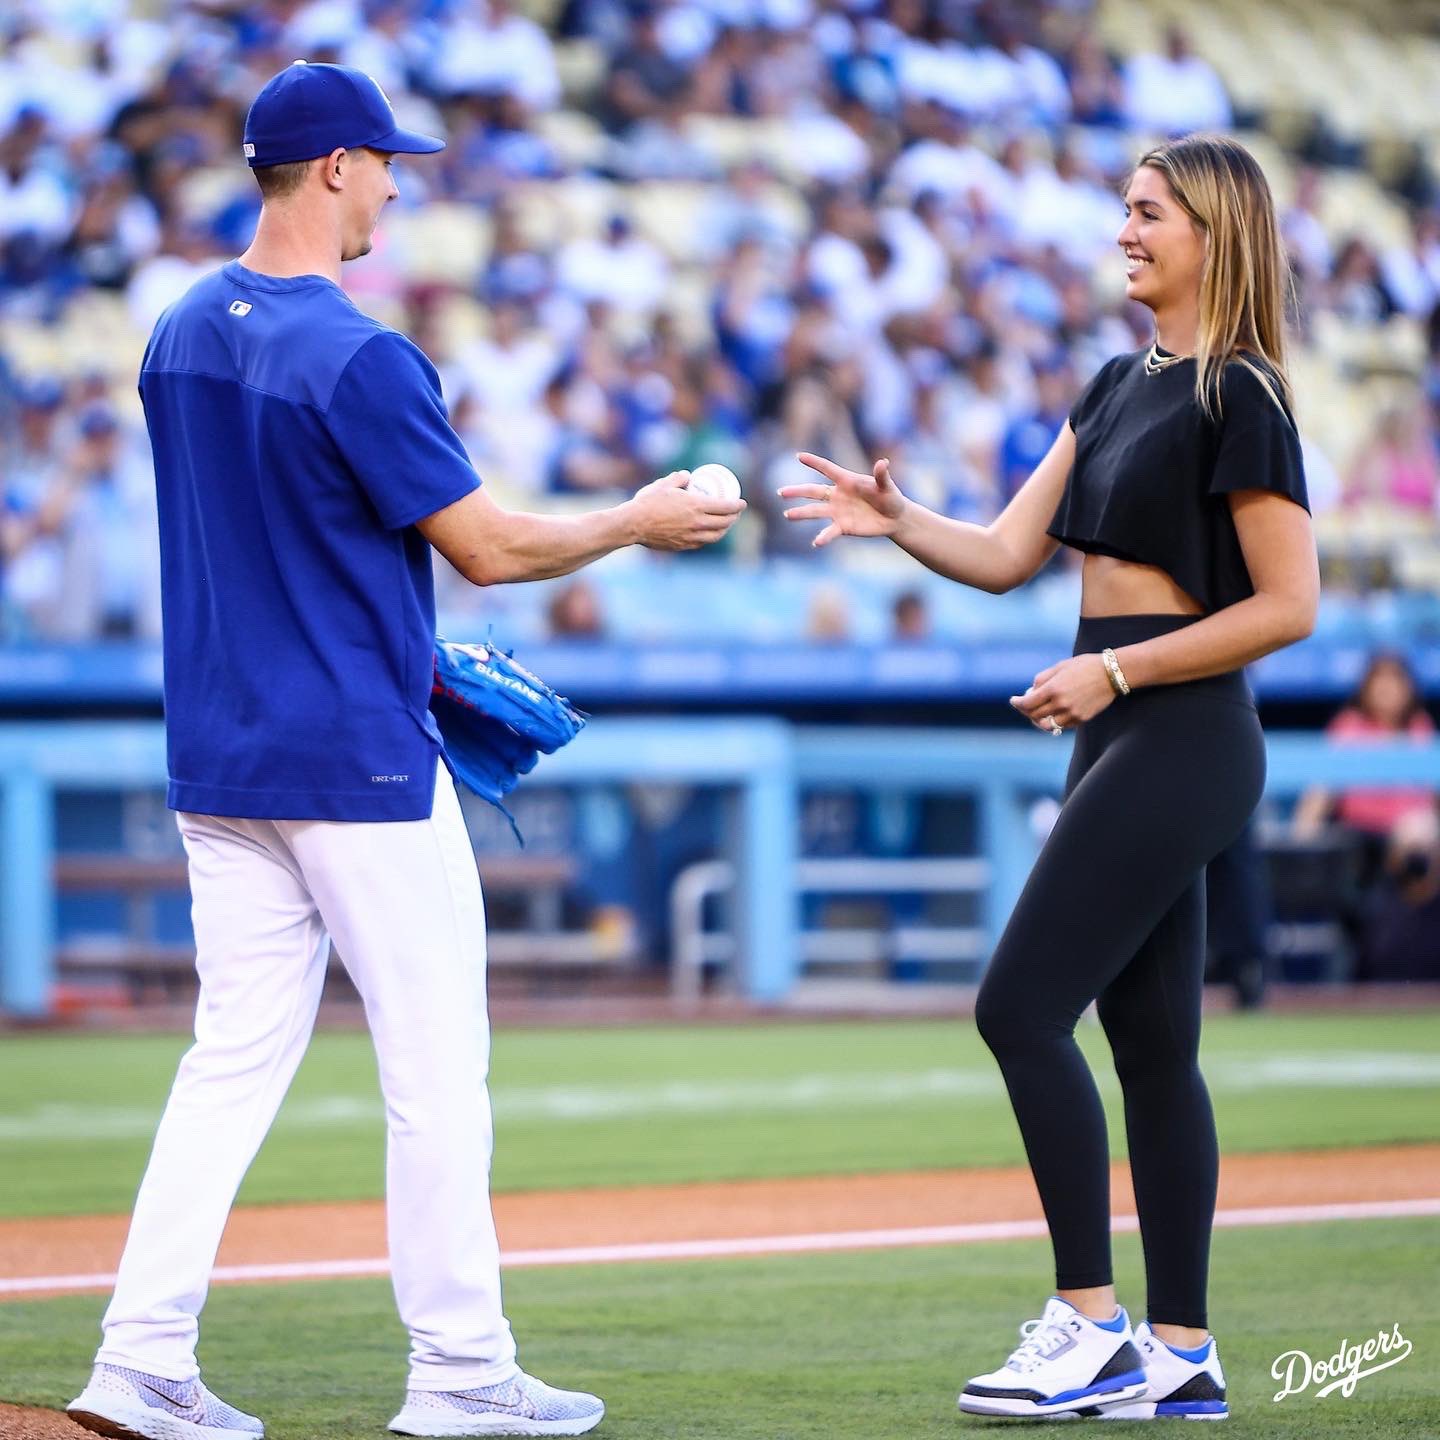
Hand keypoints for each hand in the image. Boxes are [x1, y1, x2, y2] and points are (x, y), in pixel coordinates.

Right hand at [627, 470, 744, 550]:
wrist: (633, 525)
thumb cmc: (647, 502)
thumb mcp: (664, 484)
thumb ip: (678, 479)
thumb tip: (687, 475)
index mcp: (696, 506)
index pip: (726, 507)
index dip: (737, 505)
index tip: (742, 503)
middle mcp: (697, 523)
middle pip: (724, 523)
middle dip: (733, 518)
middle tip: (734, 513)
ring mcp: (691, 537)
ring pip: (715, 536)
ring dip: (724, 530)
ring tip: (725, 525)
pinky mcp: (683, 546)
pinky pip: (701, 543)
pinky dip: (708, 538)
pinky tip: (707, 534)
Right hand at [779, 453, 905, 546]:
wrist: (894, 518)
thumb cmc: (891, 497)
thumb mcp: (888, 486)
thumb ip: (882, 476)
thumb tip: (883, 463)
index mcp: (847, 480)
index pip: (827, 469)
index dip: (814, 463)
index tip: (799, 456)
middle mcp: (838, 495)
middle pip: (813, 491)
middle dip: (797, 492)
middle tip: (782, 492)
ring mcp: (838, 511)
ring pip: (815, 511)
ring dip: (801, 513)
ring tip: (788, 515)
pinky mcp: (842, 527)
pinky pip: (829, 532)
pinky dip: (823, 537)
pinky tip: (816, 542)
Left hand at [1009, 653, 1116, 733]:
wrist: (1112, 673)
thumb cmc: (1084, 666)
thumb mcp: (1059, 667)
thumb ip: (1042, 679)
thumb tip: (1030, 692)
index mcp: (1053, 688)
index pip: (1027, 703)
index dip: (1017, 703)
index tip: (1014, 700)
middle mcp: (1061, 703)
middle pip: (1034, 715)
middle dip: (1026, 710)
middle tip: (1024, 705)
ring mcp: (1072, 713)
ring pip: (1047, 725)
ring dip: (1038, 720)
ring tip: (1036, 713)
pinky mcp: (1081, 719)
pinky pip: (1061, 726)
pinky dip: (1053, 722)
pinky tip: (1051, 715)